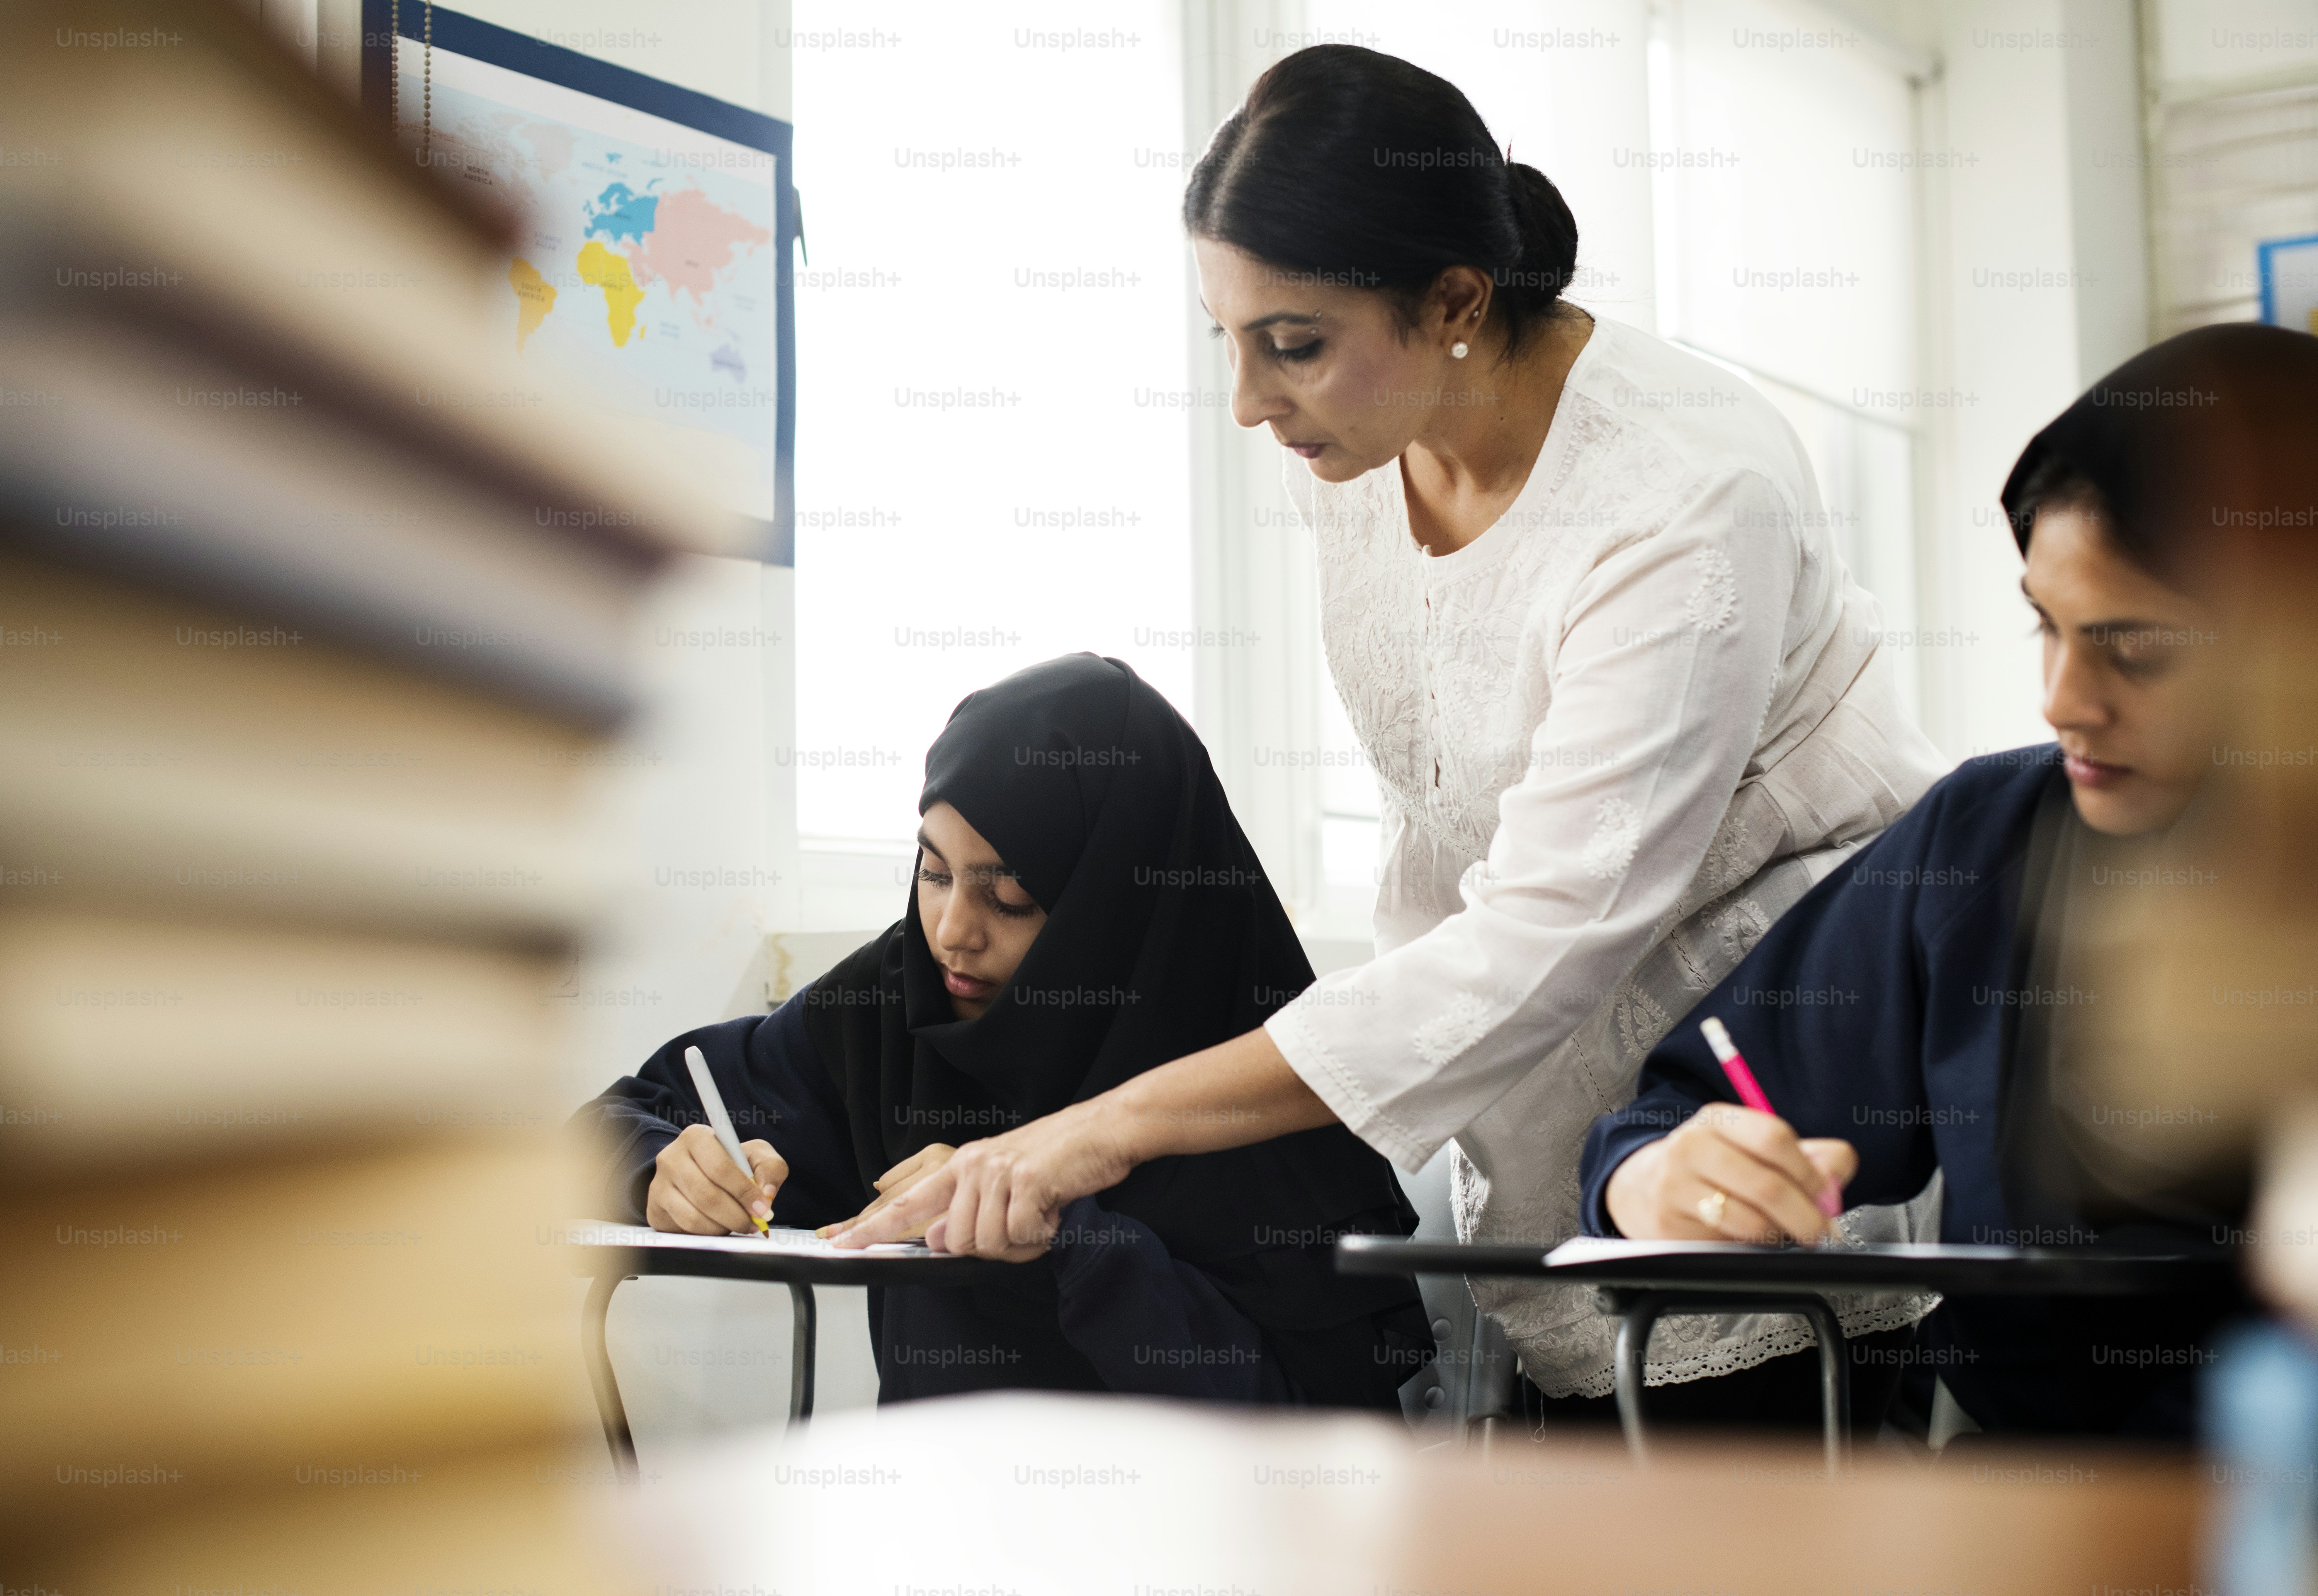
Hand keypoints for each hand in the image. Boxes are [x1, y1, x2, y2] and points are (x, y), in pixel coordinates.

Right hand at [646, 1123, 786, 1234]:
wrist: (702, 1173)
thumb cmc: (732, 1162)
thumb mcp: (756, 1156)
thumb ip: (770, 1168)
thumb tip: (767, 1194)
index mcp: (696, 1137)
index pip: (720, 1168)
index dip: (744, 1192)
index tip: (763, 1208)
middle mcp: (671, 1157)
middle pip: (707, 1195)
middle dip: (737, 1215)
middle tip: (754, 1223)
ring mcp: (658, 1184)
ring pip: (694, 1217)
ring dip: (723, 1227)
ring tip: (738, 1224)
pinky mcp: (655, 1209)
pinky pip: (684, 1229)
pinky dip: (708, 1233)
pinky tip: (719, 1226)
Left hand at [830, 1098, 1134, 1259]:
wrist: (1103, 1130)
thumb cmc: (1058, 1158)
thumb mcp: (1004, 1181)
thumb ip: (966, 1210)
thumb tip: (936, 1240)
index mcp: (963, 1165)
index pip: (908, 1201)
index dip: (872, 1228)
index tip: (841, 1244)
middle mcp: (974, 1166)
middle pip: (957, 1241)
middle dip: (993, 1248)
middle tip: (1024, 1228)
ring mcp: (999, 1172)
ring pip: (987, 1243)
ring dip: (1020, 1244)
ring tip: (1041, 1216)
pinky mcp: (1027, 1182)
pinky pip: (1021, 1236)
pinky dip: (1041, 1236)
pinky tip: (1053, 1212)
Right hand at [1603, 1105, 1856, 1245]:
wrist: (1647, 1188)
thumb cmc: (1717, 1169)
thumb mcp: (1759, 1150)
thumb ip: (1812, 1158)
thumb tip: (1835, 1182)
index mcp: (1718, 1119)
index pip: (1774, 1136)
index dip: (1810, 1172)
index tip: (1825, 1195)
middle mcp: (1692, 1145)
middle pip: (1767, 1184)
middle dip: (1806, 1215)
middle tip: (1820, 1231)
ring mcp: (1676, 1185)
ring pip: (1750, 1219)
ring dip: (1780, 1235)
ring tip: (1785, 1234)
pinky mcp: (1669, 1223)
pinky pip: (1728, 1242)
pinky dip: (1752, 1247)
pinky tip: (1753, 1239)